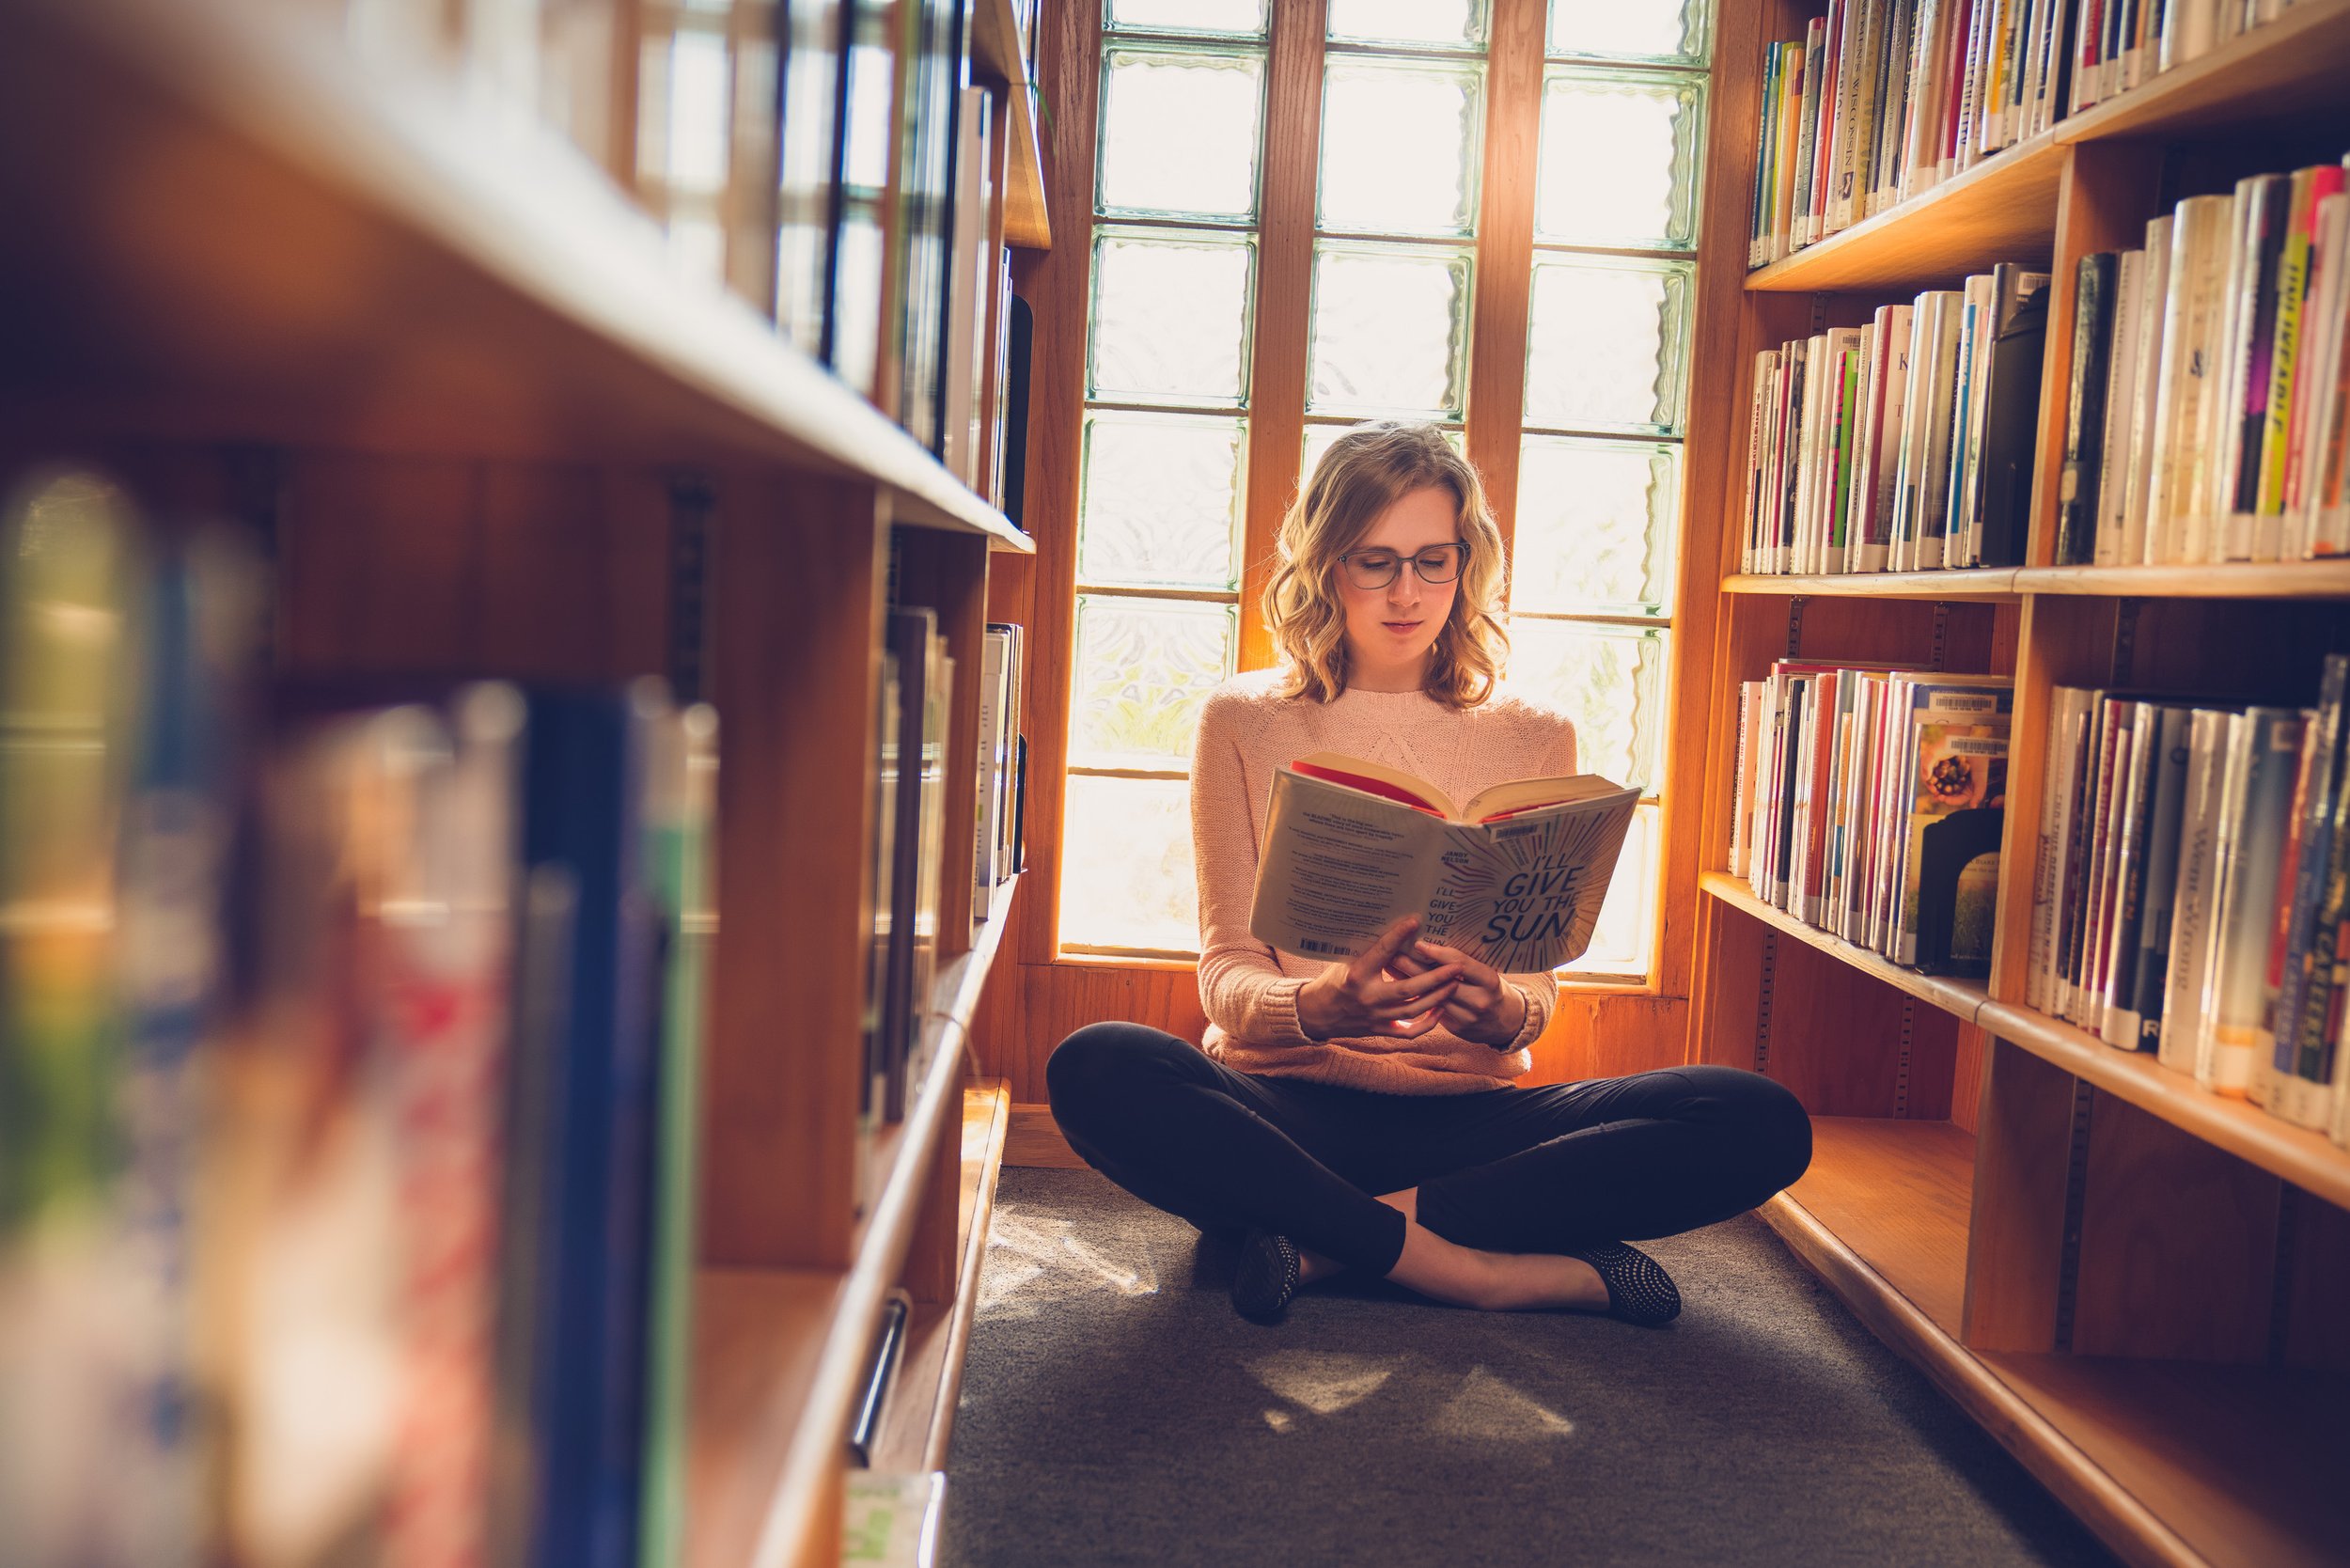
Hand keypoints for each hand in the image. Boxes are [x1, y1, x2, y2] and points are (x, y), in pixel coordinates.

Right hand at [1296, 916, 1461, 1040]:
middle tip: (1456, 966)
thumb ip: (1368, 951)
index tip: (1416, 922)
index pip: (1382, 953)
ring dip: (1437, 997)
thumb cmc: (1334, 982)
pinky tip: (1440, 1010)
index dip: (1398, 936)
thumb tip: (1393, 929)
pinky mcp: (1381, 1030)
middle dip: (1436, 977)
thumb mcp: (1345, 962)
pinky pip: (1409, 1031)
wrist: (1318, 1014)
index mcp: (1357, 976)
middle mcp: (1368, 998)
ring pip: (1414, 1009)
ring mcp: (1376, 1017)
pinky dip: (1428, 1024)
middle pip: (1408, 988)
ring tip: (1455, 984)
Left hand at [1388, 939, 1526, 1047]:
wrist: (1505, 1021)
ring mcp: (1468, 1018)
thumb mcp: (1484, 972)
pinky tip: (1401, 990)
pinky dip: (1417, 999)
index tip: (1418, 944)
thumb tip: (1429, 945)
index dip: (1438, 954)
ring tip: (1391, 969)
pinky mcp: (1458, 1029)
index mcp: (1489, 981)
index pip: (1459, 964)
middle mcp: (1479, 1001)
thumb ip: (1462, 963)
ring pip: (1433, 999)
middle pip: (1441, 983)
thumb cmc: (1489, 988)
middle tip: (1394, 954)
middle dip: (1414, 968)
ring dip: (1410, 984)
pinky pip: (1434, 1012)